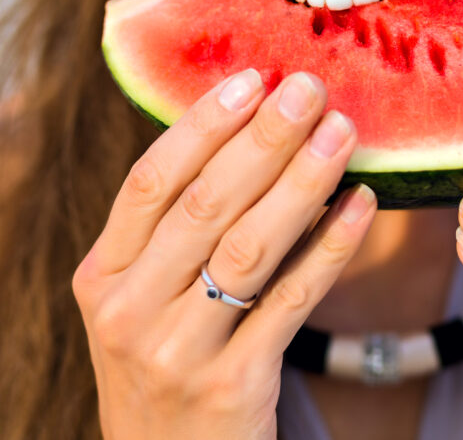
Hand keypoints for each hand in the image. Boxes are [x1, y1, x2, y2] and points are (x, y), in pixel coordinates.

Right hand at [72, 70, 376, 439]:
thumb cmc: (168, 358)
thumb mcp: (145, 298)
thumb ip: (177, 230)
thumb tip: (250, 134)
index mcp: (101, 276)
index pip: (151, 181)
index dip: (202, 125)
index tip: (252, 78)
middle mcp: (129, 310)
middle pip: (204, 204)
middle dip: (263, 139)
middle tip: (311, 90)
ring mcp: (177, 351)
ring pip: (250, 246)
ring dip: (302, 181)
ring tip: (342, 132)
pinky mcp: (233, 384)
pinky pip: (291, 300)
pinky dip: (330, 246)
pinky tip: (361, 205)